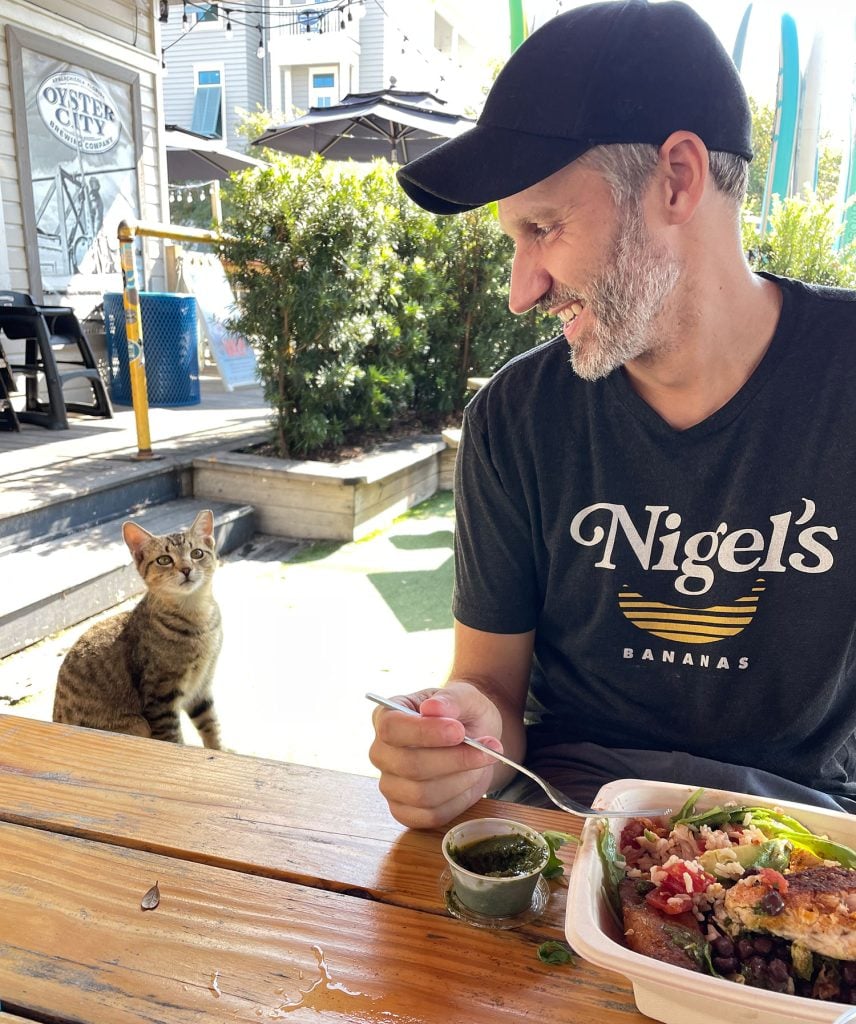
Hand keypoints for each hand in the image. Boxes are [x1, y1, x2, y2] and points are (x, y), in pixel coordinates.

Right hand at [368, 681, 503, 828]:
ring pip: (422, 794)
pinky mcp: (404, 811)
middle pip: (409, 765)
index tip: (459, 731)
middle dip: (455, 759)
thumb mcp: (465, 698)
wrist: (475, 740)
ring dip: (461, 779)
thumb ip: (452, 700)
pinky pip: (431, 815)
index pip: (391, 728)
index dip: (425, 732)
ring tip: (482, 761)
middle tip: (488, 749)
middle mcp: (381, 752)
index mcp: (386, 716)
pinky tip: (470, 780)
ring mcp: (389, 784)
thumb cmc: (463, 715)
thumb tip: (432, 708)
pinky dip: (458, 800)